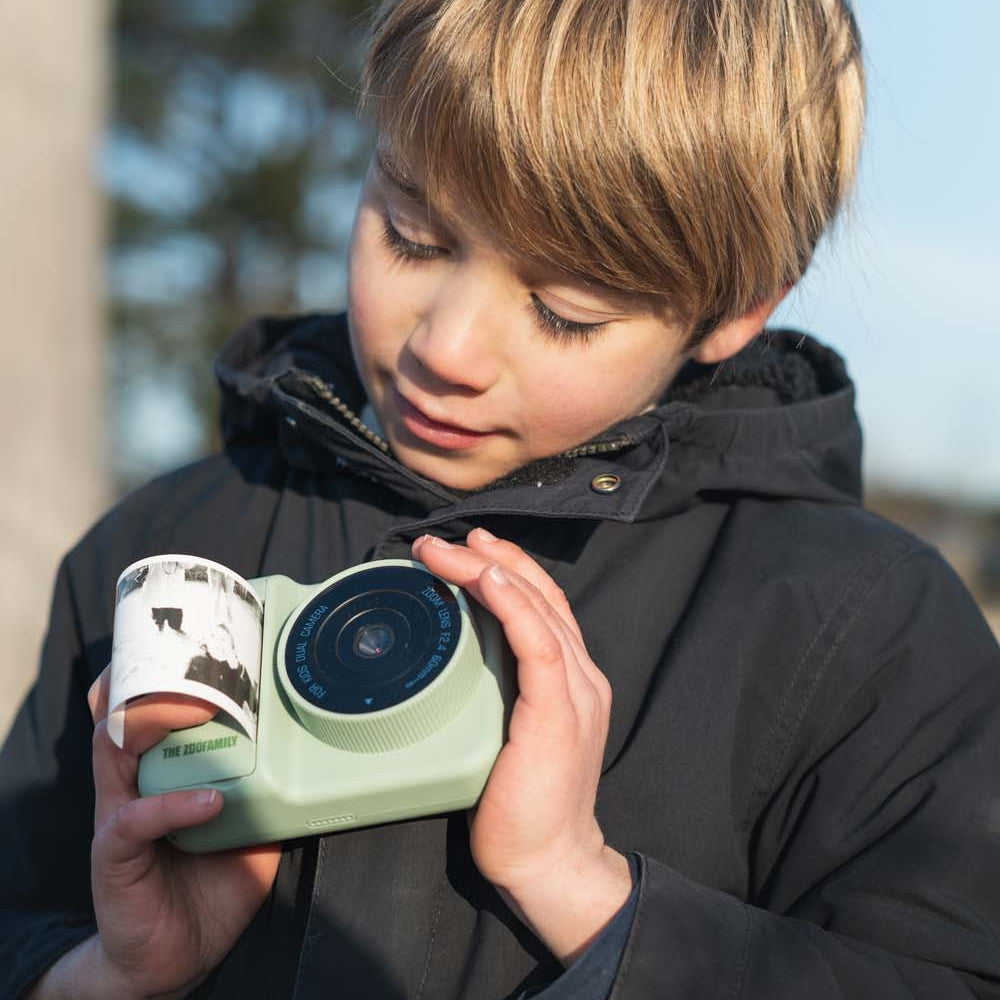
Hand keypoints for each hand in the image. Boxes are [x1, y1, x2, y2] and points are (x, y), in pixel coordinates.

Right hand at [32, 668, 280, 999]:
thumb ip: (272, 789)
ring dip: (153, 724)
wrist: (176, 956)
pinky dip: (172, 806)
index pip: (149, 708)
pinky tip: (209, 802)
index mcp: (161, 770)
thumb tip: (315, 756)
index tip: (197, 639)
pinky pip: (134, 820)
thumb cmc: (210, 884)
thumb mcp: (251, 827)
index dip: (163, 672)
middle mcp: (133, 782)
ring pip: (114, 750)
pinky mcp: (114, 854)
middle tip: (190, 656)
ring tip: (199, 711)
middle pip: (124, 713)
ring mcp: (119, 815)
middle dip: (149, 678)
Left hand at [412, 530, 630, 963]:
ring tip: (448, 549)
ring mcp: (577, 692)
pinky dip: (514, 607)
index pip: (544, 606)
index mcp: (572, 679)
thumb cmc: (520, 804)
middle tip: (448, 538)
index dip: (509, 569)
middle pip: (541, 596)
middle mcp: (582, 676)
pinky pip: (540, 645)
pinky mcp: (559, 713)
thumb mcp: (510, 733)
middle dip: (492, 559)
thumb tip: (455, 664)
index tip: (470, 547)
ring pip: (539, 610)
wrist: (549, 861)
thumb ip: (501, 694)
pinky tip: (488, 580)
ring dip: (490, 571)